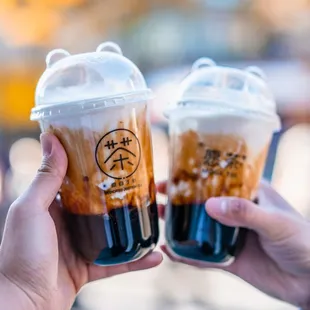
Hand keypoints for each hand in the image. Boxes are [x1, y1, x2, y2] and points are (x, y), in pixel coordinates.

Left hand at [0, 133, 161, 309]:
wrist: (22, 305)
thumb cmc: (21, 254)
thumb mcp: (32, 209)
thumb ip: (46, 177)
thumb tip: (50, 138)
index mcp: (53, 206)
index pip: (77, 180)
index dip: (95, 167)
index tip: (114, 155)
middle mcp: (67, 223)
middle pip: (100, 205)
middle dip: (120, 195)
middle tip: (142, 183)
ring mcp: (79, 246)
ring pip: (112, 233)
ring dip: (132, 228)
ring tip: (153, 217)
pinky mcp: (89, 268)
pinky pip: (117, 263)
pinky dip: (135, 261)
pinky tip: (154, 256)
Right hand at [158, 181, 309, 308]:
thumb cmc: (304, 241)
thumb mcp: (275, 221)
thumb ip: (244, 213)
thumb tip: (210, 206)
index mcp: (249, 194)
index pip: (218, 179)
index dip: (195, 176)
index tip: (174, 174)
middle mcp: (237, 212)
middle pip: (203, 202)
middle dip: (181, 199)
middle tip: (158, 196)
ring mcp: (231, 235)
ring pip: (200, 228)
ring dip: (179, 224)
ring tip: (158, 220)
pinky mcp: (230, 257)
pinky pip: (204, 255)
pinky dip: (188, 254)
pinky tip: (171, 251)